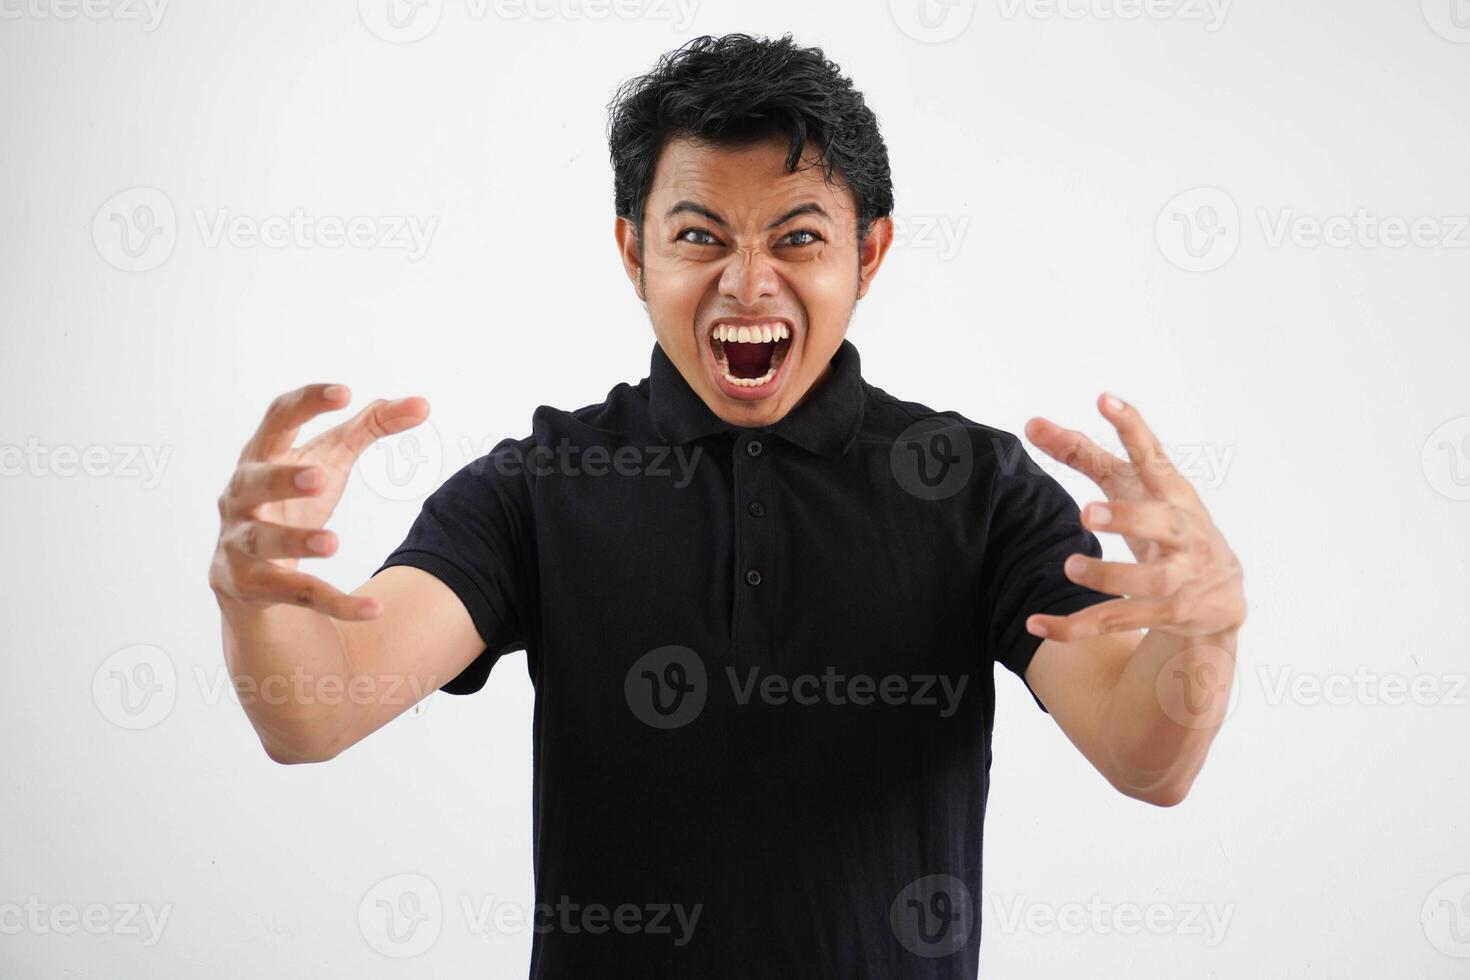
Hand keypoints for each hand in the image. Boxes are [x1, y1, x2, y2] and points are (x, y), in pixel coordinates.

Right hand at [209, 384, 429, 619]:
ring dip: (296, 542)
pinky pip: (296, 596)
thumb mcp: (330, 459)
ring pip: (262, 542)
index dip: (306, 404)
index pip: (276, 421)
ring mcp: (238, 544)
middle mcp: (239, 497)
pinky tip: (374, 610)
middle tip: (320, 477)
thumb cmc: (293, 498)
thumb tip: (422, 405)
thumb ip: (372, 427)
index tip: (343, 393)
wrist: (251, 574)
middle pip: (254, 482)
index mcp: (260, 456)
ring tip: (333, 542)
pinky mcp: (248, 586)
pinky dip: (335, 603)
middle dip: (283, 479)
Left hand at [1020, 393, 1245, 641]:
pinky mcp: (1168, 614)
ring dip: (1108, 575)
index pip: (1153, 456)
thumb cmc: (1167, 526)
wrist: (1223, 599)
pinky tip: (1037, 622)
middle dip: (1129, 518)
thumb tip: (1031, 422)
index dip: (1132, 428)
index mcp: (1171, 494)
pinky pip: (1119, 621)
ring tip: (1070, 566)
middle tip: (1088, 512)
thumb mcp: (1133, 488)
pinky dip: (1075, 626)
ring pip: (1147, 580)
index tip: (1105, 400)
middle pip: (1162, 523)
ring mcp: (1180, 577)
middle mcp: (1183, 533)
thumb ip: (1083, 454)